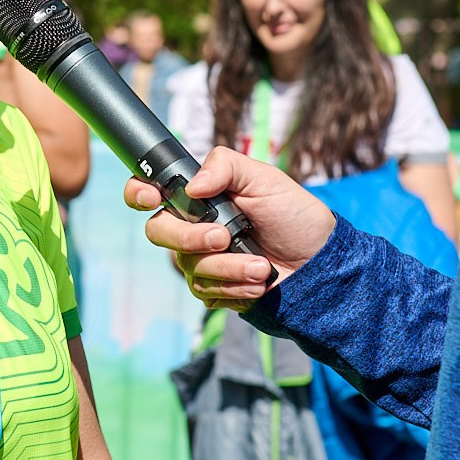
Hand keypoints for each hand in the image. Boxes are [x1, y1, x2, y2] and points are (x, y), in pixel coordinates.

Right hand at [123, 147, 336, 311]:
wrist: (320, 262)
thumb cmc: (294, 215)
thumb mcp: (265, 178)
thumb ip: (225, 166)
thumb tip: (193, 186)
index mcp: (198, 197)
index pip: (149, 191)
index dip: (138, 193)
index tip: (152, 198)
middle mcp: (192, 228)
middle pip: (159, 232)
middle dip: (190, 237)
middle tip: (224, 237)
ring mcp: (201, 260)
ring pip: (188, 267)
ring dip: (229, 268)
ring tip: (262, 267)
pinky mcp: (215, 289)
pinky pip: (206, 293)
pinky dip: (235, 288)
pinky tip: (259, 282)